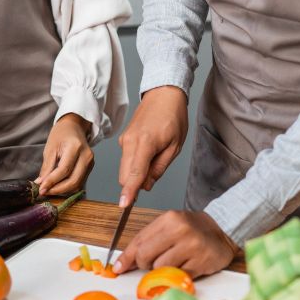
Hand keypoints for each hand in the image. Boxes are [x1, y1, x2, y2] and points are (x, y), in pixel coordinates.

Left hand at [36, 113, 93, 195]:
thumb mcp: (50, 148)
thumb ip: (46, 168)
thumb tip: (41, 184)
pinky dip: (68, 187)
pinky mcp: (90, 168)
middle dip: (58, 190)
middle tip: (44, 192)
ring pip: (77, 184)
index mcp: (76, 147)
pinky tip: (57, 186)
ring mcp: (90, 163)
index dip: (52, 182)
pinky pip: (79, 182)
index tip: (41, 189)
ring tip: (49, 190)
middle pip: (73, 181)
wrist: (74, 127)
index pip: (64, 170)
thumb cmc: (61, 134)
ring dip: (62, 190)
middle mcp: (86, 156)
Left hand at [111, 210, 237, 277]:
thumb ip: (148, 240)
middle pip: (145, 256)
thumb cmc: (192, 229)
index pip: (139, 240)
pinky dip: (176, 275)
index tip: (118, 267)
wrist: (222, 231)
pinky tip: (184, 265)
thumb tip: (126, 261)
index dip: (126, 257)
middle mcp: (180, 230)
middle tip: (153, 262)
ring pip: (160, 268)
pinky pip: (177, 276)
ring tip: (173, 262)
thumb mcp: (169, 226)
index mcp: (169, 218)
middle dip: (145, 264)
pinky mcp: (200, 262)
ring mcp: (191, 246)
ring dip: (162, 270)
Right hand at [117, 86, 188, 206]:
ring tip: (156, 155)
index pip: (134, 174)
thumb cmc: (173, 116)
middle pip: (125, 176)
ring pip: (124, 169)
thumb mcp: (175, 145)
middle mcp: (129, 142)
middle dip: (136, 183)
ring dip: (136, 173)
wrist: (163, 94)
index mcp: (145, 143)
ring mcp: (124, 140)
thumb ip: (160, 167)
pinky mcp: (123, 139)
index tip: (124, 205)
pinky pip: (126, 160)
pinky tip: (150, 150)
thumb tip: (147, 185)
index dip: (129, 192)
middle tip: (156, 171)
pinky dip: (135, 164)